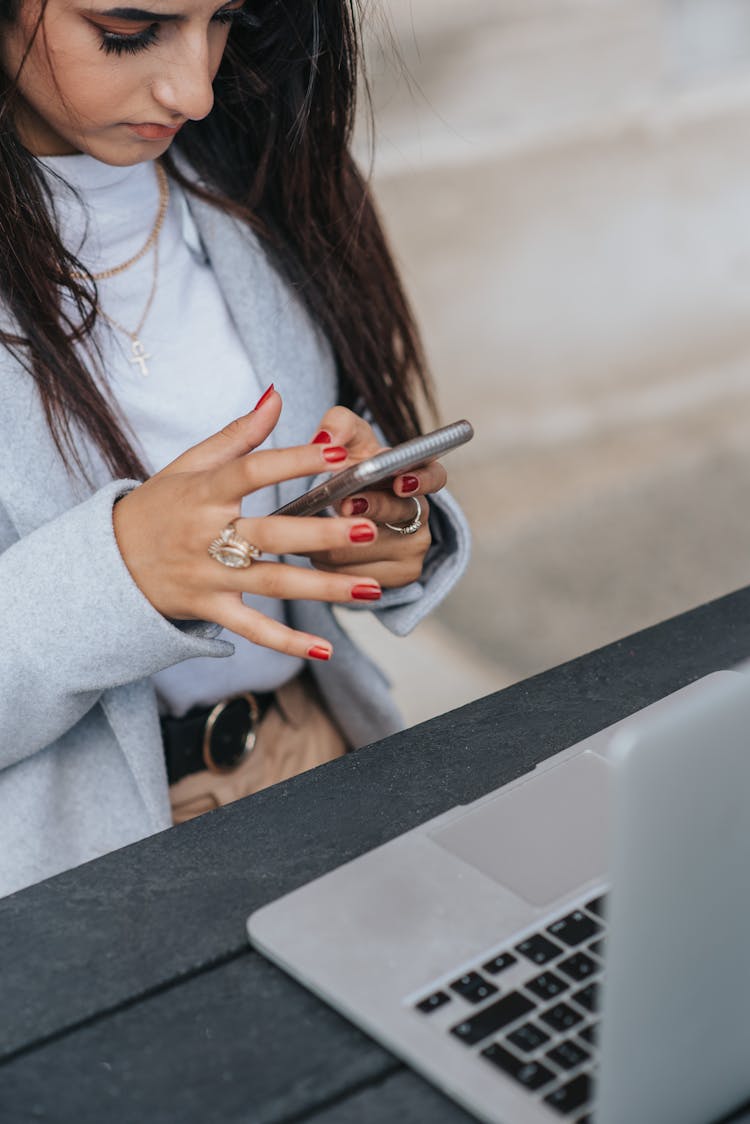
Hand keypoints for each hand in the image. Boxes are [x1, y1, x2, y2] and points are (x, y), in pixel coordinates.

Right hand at [112, 390, 381, 659]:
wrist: (107, 564)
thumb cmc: (156, 508)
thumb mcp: (187, 465)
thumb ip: (237, 434)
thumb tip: (276, 395)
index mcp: (203, 492)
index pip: (253, 472)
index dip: (296, 462)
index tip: (339, 456)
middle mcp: (206, 535)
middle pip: (272, 535)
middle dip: (322, 534)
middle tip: (368, 527)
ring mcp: (208, 576)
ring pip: (274, 584)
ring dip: (325, 588)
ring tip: (373, 587)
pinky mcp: (209, 609)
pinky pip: (253, 628)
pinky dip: (288, 642)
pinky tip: (327, 648)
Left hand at [306, 407, 447, 587]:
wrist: (351, 514)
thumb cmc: (353, 470)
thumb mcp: (348, 442)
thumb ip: (338, 425)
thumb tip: (325, 439)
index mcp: (417, 475)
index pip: (435, 475)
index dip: (421, 479)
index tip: (400, 481)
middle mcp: (421, 513)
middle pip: (396, 514)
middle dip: (369, 508)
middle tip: (345, 504)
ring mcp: (414, 548)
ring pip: (367, 547)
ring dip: (331, 538)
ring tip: (309, 527)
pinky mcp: (402, 576)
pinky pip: (355, 574)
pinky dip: (328, 562)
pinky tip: (317, 550)